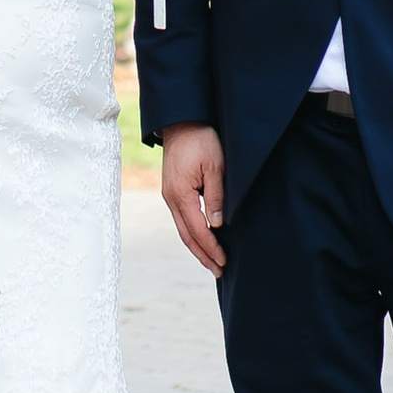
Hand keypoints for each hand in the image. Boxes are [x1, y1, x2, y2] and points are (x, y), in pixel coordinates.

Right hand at [161, 124, 227, 272]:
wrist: (181, 121)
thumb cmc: (201, 139)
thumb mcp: (215, 166)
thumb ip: (216, 196)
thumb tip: (217, 226)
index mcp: (180, 194)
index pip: (197, 230)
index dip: (211, 248)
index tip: (224, 261)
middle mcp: (171, 198)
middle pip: (186, 236)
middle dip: (203, 255)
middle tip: (219, 271)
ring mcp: (169, 195)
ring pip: (182, 229)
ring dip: (197, 247)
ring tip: (211, 262)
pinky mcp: (172, 190)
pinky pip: (182, 218)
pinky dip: (192, 233)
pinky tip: (202, 239)